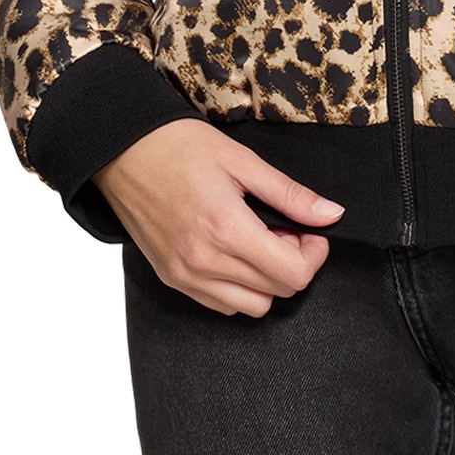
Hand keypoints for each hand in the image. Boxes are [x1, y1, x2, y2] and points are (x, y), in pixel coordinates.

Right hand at [92, 118, 346, 317]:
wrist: (124, 151)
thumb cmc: (181, 147)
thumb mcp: (243, 161)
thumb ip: (290, 194)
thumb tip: (331, 215)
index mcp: (227, 230)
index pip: (292, 275)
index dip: (313, 254)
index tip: (310, 230)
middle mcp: (204, 262)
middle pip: (277, 292)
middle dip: (293, 262)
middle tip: (285, 229)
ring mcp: (185, 276)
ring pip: (250, 307)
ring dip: (267, 280)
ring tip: (259, 241)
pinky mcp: (171, 279)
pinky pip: (220, 305)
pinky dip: (239, 288)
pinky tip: (235, 253)